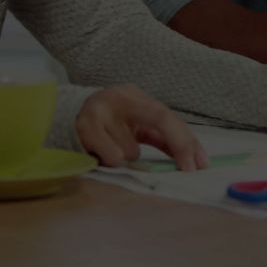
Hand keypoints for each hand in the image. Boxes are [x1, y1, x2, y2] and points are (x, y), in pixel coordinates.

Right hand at [74, 84, 207, 170]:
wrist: (66, 118)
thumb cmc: (110, 127)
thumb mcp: (138, 128)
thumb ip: (163, 140)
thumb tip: (193, 160)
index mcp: (138, 97)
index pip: (169, 116)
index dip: (187, 140)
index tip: (200, 164)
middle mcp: (122, 96)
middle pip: (160, 118)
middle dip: (179, 145)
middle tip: (188, 170)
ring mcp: (102, 108)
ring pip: (132, 149)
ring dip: (128, 158)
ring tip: (114, 151)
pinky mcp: (84, 125)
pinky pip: (112, 155)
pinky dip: (111, 161)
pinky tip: (101, 153)